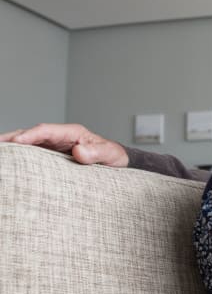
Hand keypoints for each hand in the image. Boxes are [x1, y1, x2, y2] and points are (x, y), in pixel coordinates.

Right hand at [0, 123, 128, 166]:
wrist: (118, 163)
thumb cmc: (113, 157)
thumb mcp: (109, 154)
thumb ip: (96, 153)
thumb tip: (78, 151)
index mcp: (72, 132)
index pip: (46, 130)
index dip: (31, 135)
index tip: (17, 142)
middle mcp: (60, 137)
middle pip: (31, 134)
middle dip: (12, 139)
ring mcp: (53, 146)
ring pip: (28, 144)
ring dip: (12, 147)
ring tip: (0, 153)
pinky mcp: (51, 156)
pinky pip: (32, 154)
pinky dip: (20, 156)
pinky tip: (9, 162)